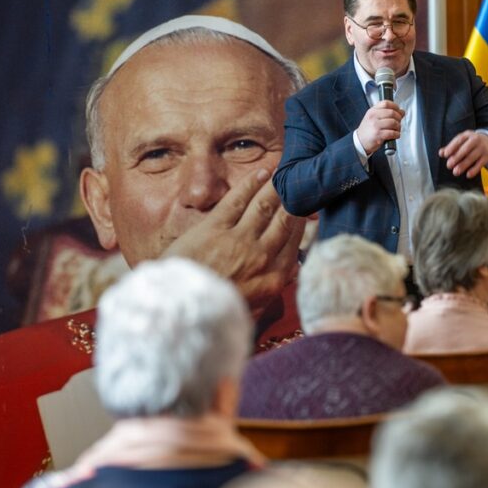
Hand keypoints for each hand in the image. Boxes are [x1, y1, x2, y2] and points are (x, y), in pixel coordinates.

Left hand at [163, 168, 305, 319]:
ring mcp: (238, 240)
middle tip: (300, 183)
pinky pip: (238, 200)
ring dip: (276, 187)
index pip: (295, 243)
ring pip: (264, 206)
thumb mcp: (254, 310)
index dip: (302, 222)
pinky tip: (262, 173)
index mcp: (273, 279)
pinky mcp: (214, 228)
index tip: (307, 208)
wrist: (180, 312)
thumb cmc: (216, 313)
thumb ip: (274, 288)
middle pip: (284, 221)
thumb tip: (292, 270)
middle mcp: (262, 256)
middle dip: (293, 199)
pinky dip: (252, 184)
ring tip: (283, 173)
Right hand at [356, 100, 403, 154]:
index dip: (395, 106)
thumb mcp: (374, 118)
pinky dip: (397, 134)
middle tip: (399, 122)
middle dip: (399, 118)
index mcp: (372, 111)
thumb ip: (387, 113)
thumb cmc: (368, 130)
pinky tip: (395, 135)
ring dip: (398, 127)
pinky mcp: (378, 135)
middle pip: (392, 112)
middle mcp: (373, 117)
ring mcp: (375, 126)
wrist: (360, 141)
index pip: (386, 103)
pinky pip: (392, 133)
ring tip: (397, 129)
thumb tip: (402, 112)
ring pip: (393, 123)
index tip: (399, 110)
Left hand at [439, 130, 487, 177]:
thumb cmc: (470, 143)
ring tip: (455, 172)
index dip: (451, 147)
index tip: (445, 155)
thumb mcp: (462, 141)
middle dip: (456, 157)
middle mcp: (476, 140)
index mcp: (467, 135)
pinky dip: (474, 170)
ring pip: (472, 157)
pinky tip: (468, 175)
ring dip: (463, 165)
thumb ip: (451, 147)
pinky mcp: (487, 156)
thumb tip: (441, 153)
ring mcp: (482, 148)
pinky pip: (480, 164)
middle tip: (449, 165)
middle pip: (466, 149)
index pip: (459, 140)